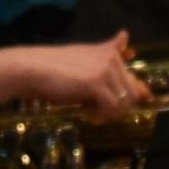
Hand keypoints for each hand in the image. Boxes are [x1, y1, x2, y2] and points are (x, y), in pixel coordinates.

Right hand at [0, 31, 151, 113]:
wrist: (31, 69)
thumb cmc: (55, 70)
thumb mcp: (85, 63)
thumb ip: (107, 62)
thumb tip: (134, 62)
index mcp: (109, 53)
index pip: (135, 80)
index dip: (136, 96)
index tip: (133, 105)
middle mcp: (111, 58)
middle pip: (131, 95)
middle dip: (118, 108)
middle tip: (97, 112)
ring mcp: (105, 70)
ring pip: (124, 103)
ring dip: (108, 113)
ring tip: (90, 111)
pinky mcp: (96, 83)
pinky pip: (111, 108)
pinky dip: (100, 115)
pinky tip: (86, 112)